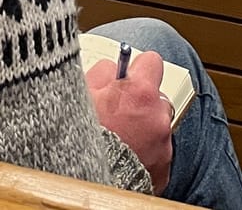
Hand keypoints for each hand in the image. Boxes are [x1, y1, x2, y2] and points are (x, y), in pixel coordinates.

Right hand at [86, 49, 172, 193]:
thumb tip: (113, 68)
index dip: (137, 68)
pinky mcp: (163, 169)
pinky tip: (125, 155)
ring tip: (120, 138)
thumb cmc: (77, 137)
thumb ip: (102, 72)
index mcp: (140, 93)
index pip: (152, 61)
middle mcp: (158, 117)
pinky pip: (157, 152)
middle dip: (141, 102)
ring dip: (144, 128)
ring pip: (158, 125)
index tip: (128, 76)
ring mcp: (163, 145)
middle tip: (119, 112)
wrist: (82, 180)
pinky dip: (145, 152)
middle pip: (157, 97)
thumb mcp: (81, 92)